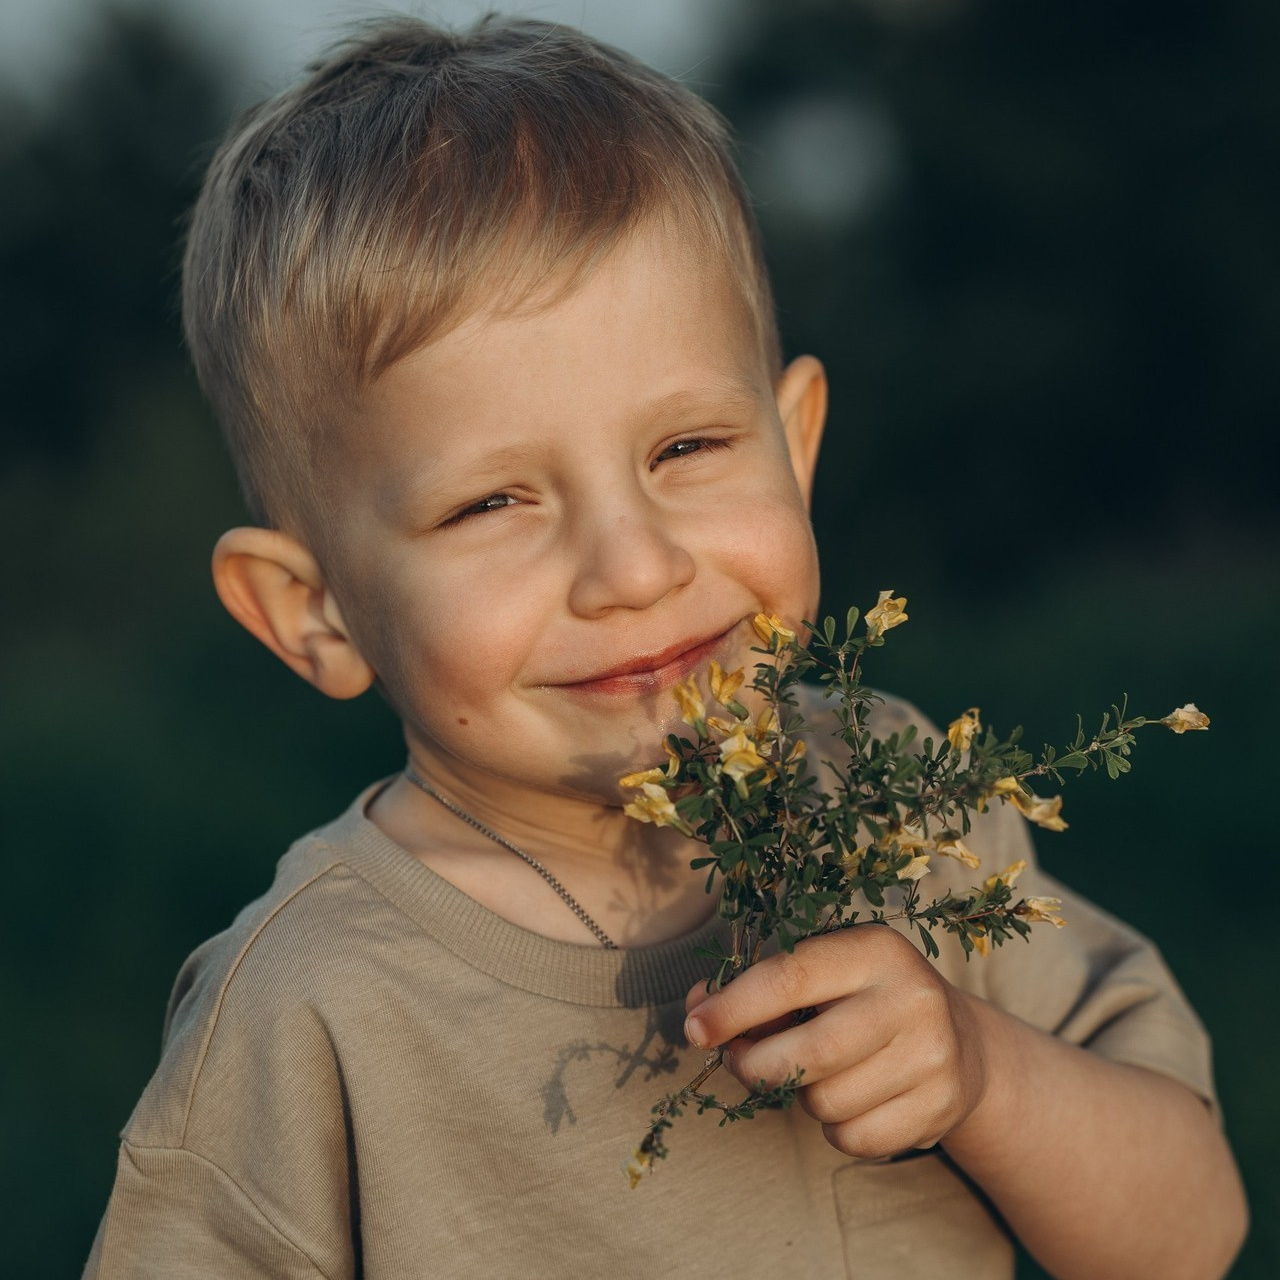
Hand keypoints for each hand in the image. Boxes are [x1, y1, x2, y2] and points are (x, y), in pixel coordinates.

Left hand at [683, 925, 991, 1158]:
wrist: (962, 1042)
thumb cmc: (865, 999)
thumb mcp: (824, 974)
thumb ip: (759, 987)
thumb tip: (697, 1013)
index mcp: (875, 948)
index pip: (791, 976)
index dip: (734, 1006)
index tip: (694, 1029)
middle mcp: (912, 996)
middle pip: (806, 1053)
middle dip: (754, 1065)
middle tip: (739, 1062)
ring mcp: (933, 1054)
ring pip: (825, 1101)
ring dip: (799, 1096)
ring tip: (816, 1074)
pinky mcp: (941, 1106)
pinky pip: (853, 1139)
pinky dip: (833, 1129)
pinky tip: (850, 1099)